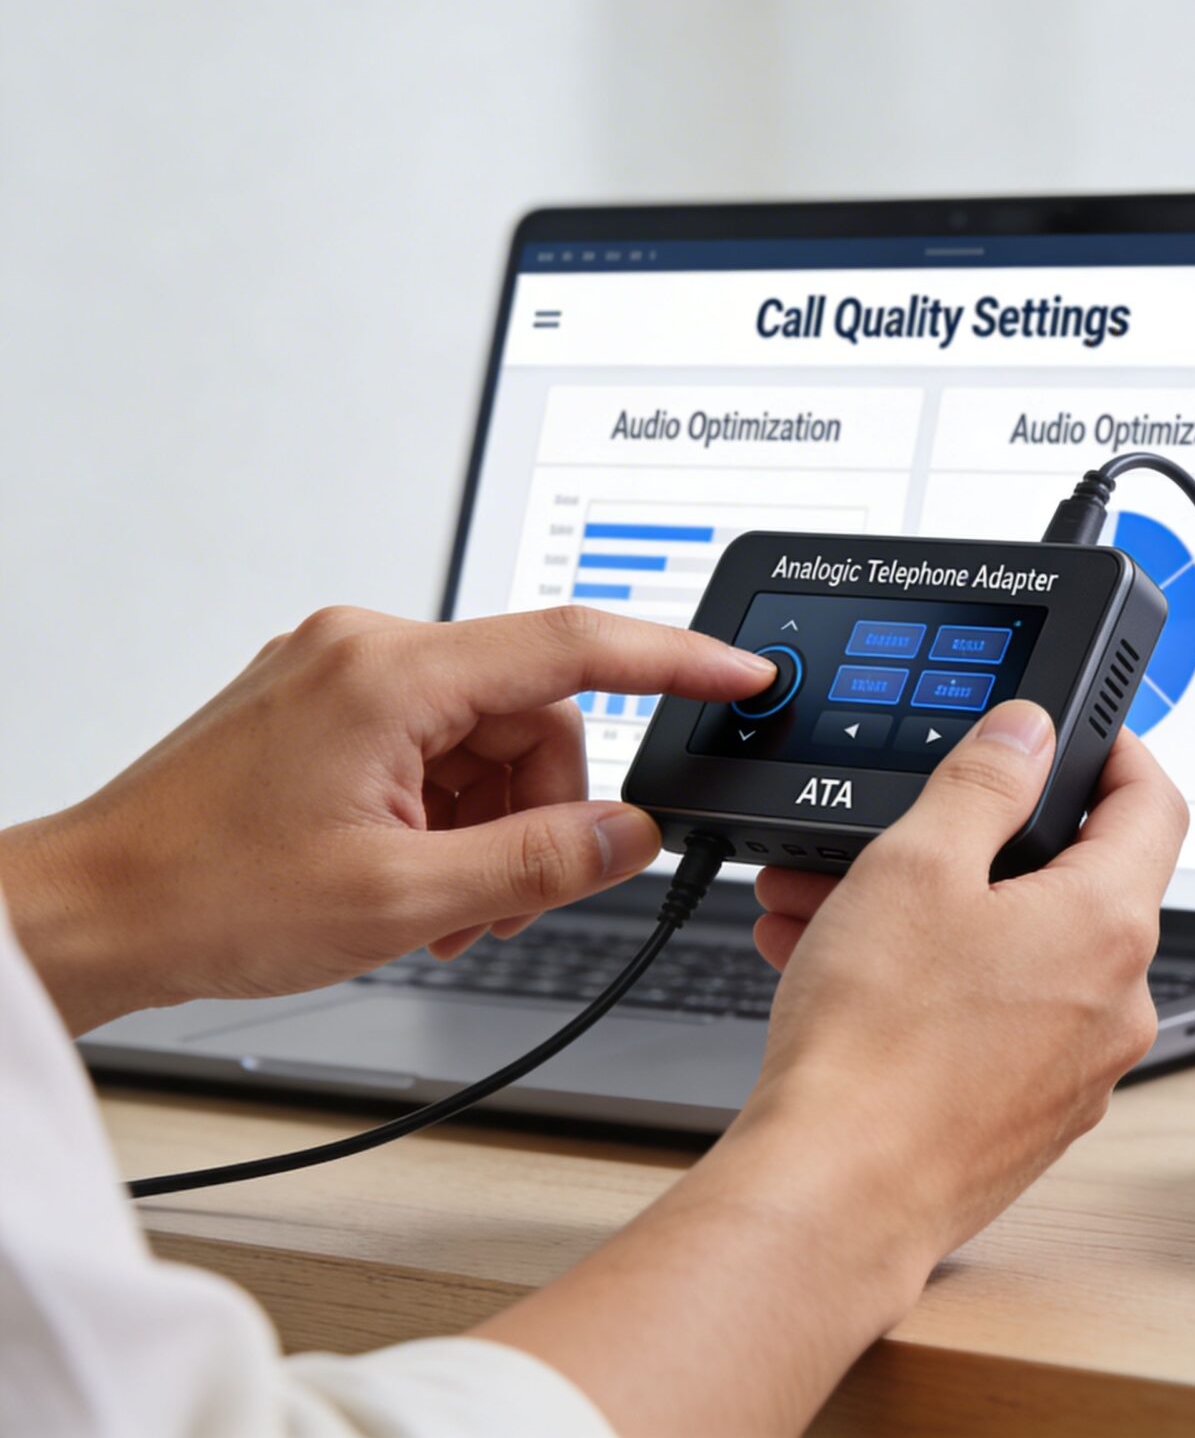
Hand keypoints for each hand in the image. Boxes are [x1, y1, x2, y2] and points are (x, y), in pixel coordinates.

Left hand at [0, 604, 773, 1030]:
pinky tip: (418, 882)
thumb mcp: (405, 898)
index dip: (677, 661)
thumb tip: (633, 835)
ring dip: (494, 827)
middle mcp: (365, 651)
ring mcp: (338, 676)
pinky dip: (448, 818)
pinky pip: (434, 749)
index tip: (741, 675)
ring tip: (449, 906)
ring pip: (488, 740)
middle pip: (534, 714)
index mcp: (391, 672)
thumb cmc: (203, 896)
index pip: (576, 643)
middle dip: (544, 811)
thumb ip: (542, 862)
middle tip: (511, 895)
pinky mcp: (321, 710)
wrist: (90, 914)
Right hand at [472, 705, 1184, 1435]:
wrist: (834, 1198)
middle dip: (975, 845)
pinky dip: (935, 986)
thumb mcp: (917, 867)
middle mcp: (1118, 1004)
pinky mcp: (1031, 1119)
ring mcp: (1079, 1071)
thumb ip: (983, 781)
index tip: (1073, 735)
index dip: (1118, 752)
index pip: (1154, 805)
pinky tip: (846, 975)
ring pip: (1017, 956)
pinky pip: (996, 1023)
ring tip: (831, 906)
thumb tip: (1028, 733)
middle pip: (1071, 883)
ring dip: (934, 916)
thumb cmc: (876, 1048)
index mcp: (1111, 927)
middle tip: (897, 831)